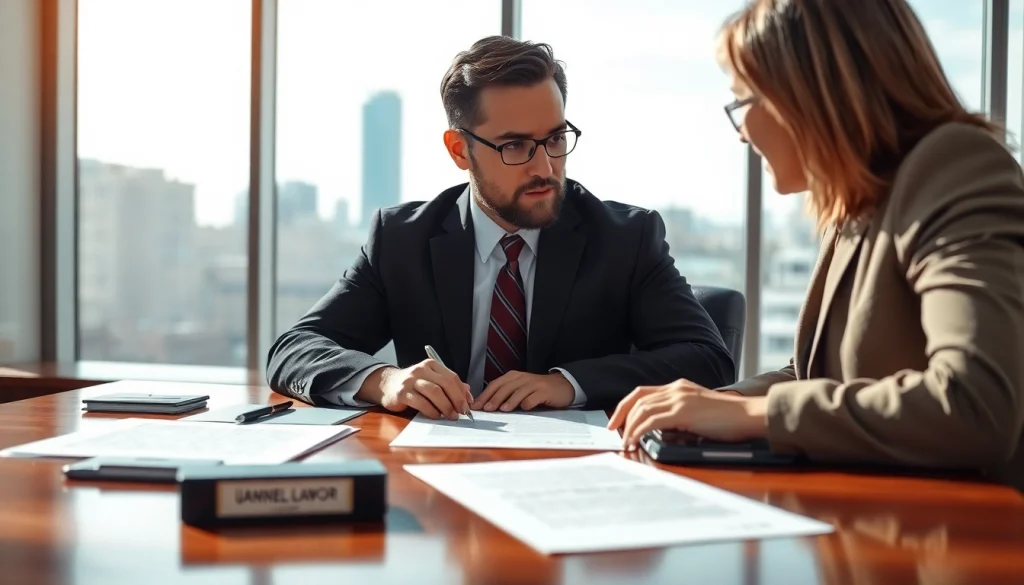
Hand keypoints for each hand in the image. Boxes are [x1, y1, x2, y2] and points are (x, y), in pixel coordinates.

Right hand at [377, 360, 472, 420]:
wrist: (386, 385)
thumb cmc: (413, 385)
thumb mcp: (431, 381)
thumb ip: (448, 386)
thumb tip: (468, 395)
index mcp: (431, 365)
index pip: (452, 377)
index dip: (462, 391)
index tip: (468, 404)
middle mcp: (421, 370)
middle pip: (445, 383)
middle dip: (457, 399)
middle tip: (462, 412)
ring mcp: (410, 380)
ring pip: (434, 392)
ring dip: (446, 406)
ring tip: (451, 416)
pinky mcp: (402, 393)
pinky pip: (421, 402)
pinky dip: (431, 411)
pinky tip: (436, 416)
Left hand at [473, 371, 574, 411]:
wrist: (562, 386)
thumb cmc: (537, 390)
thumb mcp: (519, 389)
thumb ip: (505, 395)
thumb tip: (486, 407)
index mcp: (513, 377)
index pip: (496, 385)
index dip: (485, 395)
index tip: (477, 406)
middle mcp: (522, 378)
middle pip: (505, 387)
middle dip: (495, 398)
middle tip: (487, 409)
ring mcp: (534, 384)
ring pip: (519, 391)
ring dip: (510, 400)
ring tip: (503, 409)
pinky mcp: (545, 391)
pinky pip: (535, 396)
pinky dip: (529, 402)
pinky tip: (524, 408)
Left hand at [607, 379, 767, 448]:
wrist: (750, 416)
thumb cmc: (729, 419)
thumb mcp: (699, 412)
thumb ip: (679, 415)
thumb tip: (660, 431)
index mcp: (679, 387)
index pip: (643, 392)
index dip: (626, 405)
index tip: (617, 421)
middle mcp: (676, 388)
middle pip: (637, 399)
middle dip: (621, 416)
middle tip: (614, 432)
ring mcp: (680, 398)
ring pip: (641, 409)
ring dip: (629, 427)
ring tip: (624, 442)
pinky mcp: (684, 411)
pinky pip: (651, 420)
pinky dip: (639, 431)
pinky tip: (635, 441)